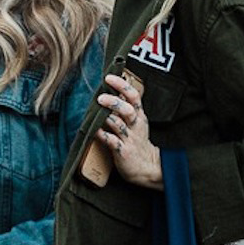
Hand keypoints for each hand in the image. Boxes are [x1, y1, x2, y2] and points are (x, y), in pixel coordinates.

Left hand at [96, 74, 162, 190]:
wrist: (148, 167)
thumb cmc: (138, 141)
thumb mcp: (137, 122)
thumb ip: (127, 107)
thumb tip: (114, 88)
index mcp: (139, 116)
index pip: (134, 96)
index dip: (122, 85)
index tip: (109, 78)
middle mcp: (135, 125)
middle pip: (127, 109)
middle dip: (114, 102)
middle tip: (101, 97)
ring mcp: (129, 138)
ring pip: (119, 124)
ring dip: (107, 117)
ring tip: (96, 110)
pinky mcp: (123, 151)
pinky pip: (112, 142)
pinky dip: (103, 135)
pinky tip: (95, 131)